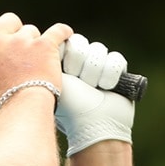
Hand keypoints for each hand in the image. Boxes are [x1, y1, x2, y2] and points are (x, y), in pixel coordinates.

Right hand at [0, 10, 72, 109]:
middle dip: (15, 30)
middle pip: (8, 19)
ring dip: (36, 42)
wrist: (22, 108)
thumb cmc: (3, 101)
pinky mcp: (44, 45)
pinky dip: (63, 33)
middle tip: (21, 48)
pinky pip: (58, 30)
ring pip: (32, 30)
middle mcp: (0, 40)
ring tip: (39, 63)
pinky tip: (65, 37)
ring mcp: (22, 41)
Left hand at [55, 35, 135, 155]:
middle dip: (81, 65)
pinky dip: (110, 76)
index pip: (67, 41)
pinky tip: (106, 89)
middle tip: (79, 83)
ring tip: (92, 90)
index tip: (67, 73)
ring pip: (99, 50)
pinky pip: (115, 59)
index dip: (69, 56)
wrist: (94, 126)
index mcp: (61, 63)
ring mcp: (98, 66)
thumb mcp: (53, 79)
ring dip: (95, 73)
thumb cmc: (69, 107)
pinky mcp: (116, 71)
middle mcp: (79, 63)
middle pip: (83, 43)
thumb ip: (48, 56)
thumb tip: (53, 39)